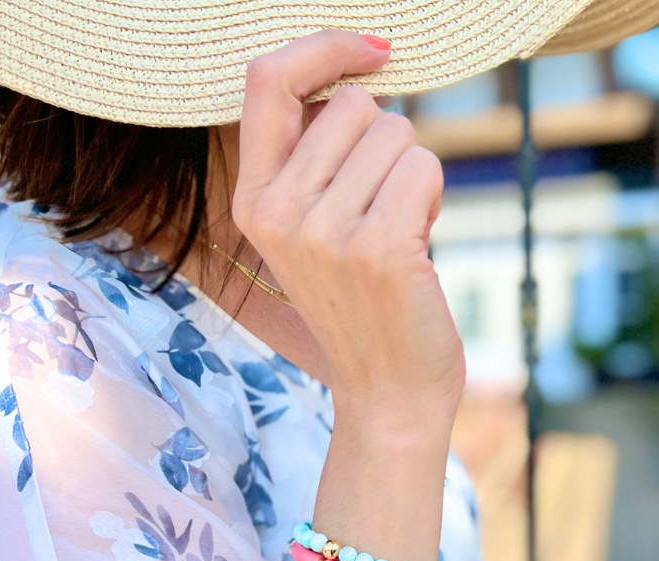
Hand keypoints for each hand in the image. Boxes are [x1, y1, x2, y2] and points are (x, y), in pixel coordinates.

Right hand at [232, 29, 464, 426]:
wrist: (384, 388)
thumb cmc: (358, 302)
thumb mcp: (309, 233)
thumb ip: (312, 160)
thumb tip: (355, 82)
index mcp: (252, 202)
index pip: (266, 83)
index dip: (321, 48)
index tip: (372, 51)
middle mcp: (276, 213)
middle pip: (353, 104)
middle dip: (385, 142)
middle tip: (379, 207)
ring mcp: (323, 232)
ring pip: (396, 131)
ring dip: (410, 175)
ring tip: (395, 233)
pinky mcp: (377, 248)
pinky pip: (423, 167)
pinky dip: (431, 198)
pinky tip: (416, 247)